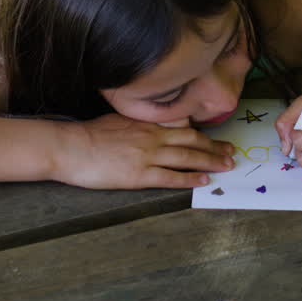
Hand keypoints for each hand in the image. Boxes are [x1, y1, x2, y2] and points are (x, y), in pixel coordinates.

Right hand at [50, 113, 235, 189]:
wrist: (69, 147)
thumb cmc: (89, 135)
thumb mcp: (118, 119)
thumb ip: (139, 122)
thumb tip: (151, 125)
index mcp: (146, 123)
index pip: (182, 127)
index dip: (202, 133)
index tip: (216, 138)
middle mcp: (152, 137)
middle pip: (191, 141)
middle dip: (214, 147)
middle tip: (231, 152)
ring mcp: (147, 156)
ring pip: (186, 157)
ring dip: (210, 161)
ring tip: (226, 166)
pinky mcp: (139, 175)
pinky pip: (170, 177)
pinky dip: (189, 179)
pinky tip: (203, 181)